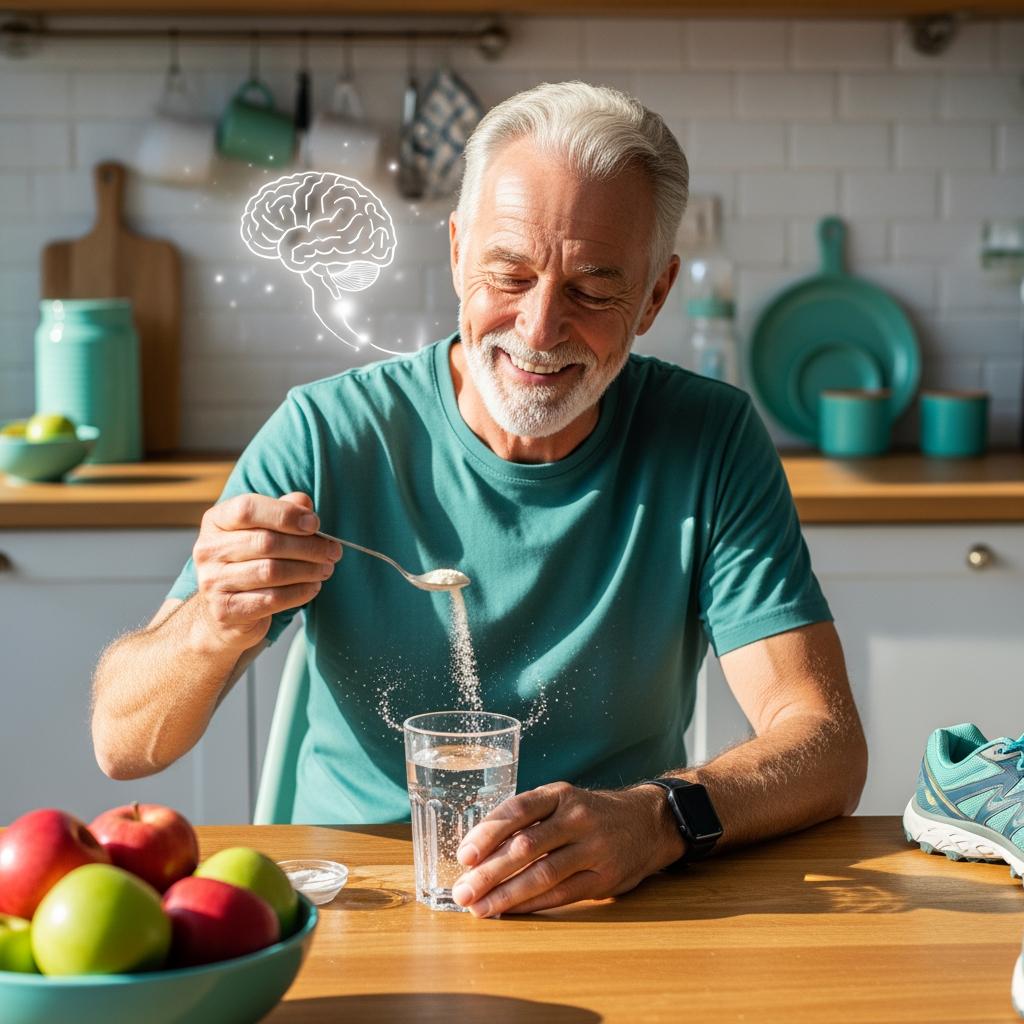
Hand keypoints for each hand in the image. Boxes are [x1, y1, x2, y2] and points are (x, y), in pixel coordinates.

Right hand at [192, 491, 341, 651]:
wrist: (225, 611)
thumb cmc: (252, 561)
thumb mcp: (264, 530)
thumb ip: (283, 511)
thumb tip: (303, 502)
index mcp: (216, 521)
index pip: (247, 508)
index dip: (285, 514)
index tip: (315, 524)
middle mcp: (208, 550)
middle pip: (265, 542)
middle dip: (308, 547)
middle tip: (333, 551)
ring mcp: (212, 582)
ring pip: (271, 571)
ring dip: (307, 570)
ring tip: (326, 569)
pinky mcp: (225, 610)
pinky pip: (271, 599)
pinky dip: (299, 592)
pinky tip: (313, 587)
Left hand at [450, 782, 683, 916]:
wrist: (647, 822)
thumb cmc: (591, 813)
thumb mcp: (562, 801)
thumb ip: (528, 819)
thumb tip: (479, 848)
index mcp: (560, 795)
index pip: (517, 810)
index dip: (487, 833)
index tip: (464, 856)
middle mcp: (576, 818)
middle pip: (526, 846)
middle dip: (489, 872)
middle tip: (463, 891)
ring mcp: (593, 848)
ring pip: (542, 874)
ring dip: (506, 894)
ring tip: (479, 908)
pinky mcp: (605, 878)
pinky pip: (562, 895)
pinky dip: (532, 905)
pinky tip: (510, 911)